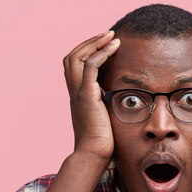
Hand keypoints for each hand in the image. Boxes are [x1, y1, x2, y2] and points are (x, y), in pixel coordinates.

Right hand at [63, 31, 120, 160]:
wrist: (93, 155)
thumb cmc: (102, 144)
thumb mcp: (105, 119)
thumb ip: (107, 107)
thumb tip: (120, 102)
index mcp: (78, 97)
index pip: (75, 67)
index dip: (87, 52)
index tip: (104, 45)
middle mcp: (75, 92)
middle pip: (71, 57)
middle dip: (89, 43)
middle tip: (107, 35)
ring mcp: (79, 93)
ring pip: (77, 57)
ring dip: (94, 43)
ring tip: (111, 35)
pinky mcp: (87, 95)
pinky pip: (90, 66)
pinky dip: (101, 53)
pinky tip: (114, 47)